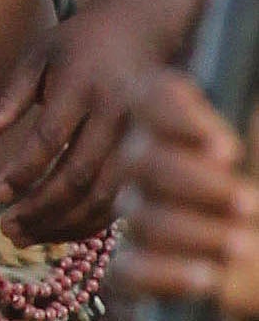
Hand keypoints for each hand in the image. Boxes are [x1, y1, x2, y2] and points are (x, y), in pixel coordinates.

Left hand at [0, 0, 157, 244]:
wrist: (144, 29)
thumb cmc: (81, 42)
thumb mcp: (39, 55)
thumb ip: (10, 96)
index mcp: (82, 87)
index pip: (49, 139)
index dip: (22, 171)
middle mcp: (115, 117)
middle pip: (78, 177)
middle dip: (40, 209)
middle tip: (6, 229)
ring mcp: (139, 140)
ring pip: (103, 199)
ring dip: (64, 225)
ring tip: (25, 236)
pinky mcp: (152, 157)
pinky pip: (122, 201)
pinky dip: (91, 222)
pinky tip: (60, 230)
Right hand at [111, 70, 258, 311]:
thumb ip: (246, 120)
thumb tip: (231, 120)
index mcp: (175, 124)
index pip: (149, 97)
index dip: (177, 117)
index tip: (229, 149)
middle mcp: (148, 163)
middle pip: (140, 160)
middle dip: (195, 183)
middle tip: (248, 203)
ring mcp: (140, 215)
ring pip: (141, 217)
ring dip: (197, 233)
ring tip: (244, 245)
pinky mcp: (138, 268)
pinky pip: (128, 271)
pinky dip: (166, 274)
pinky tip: (210, 277)